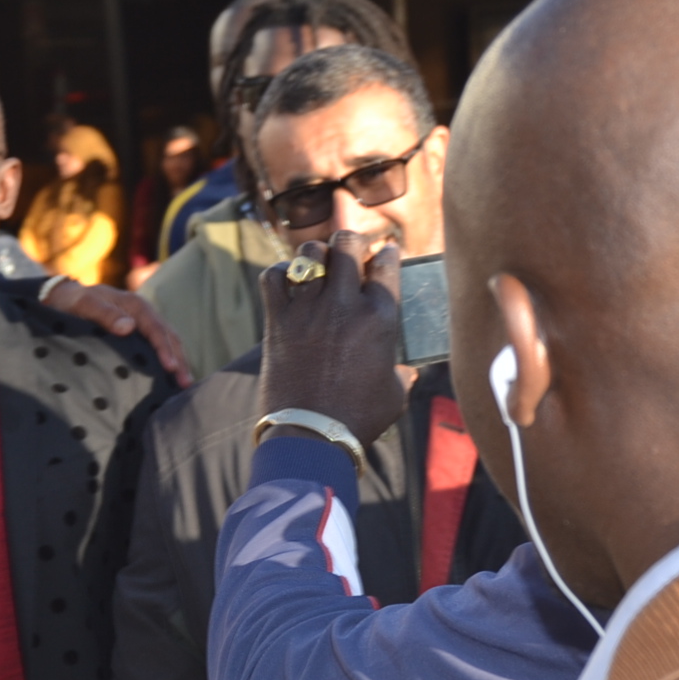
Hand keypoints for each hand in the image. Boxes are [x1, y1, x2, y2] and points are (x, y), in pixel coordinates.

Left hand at [39, 276, 194, 385]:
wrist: (64, 298)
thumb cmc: (73, 302)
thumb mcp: (85, 304)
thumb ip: (104, 314)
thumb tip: (128, 327)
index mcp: (135, 305)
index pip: (156, 329)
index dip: (164, 349)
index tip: (170, 368)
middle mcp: (143, 313)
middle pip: (169, 336)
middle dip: (179, 359)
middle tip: (186, 383)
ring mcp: (143, 323)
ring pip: (168, 342)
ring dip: (178, 361)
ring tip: (185, 384)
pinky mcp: (139, 334)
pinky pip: (158, 346)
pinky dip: (168, 360)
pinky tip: (170, 378)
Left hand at [257, 230, 406, 446]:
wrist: (312, 437)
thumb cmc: (359, 420)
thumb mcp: (395, 395)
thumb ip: (401, 373)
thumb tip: (406, 370)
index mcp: (381, 317)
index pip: (386, 261)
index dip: (385, 254)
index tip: (381, 259)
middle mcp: (345, 305)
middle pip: (348, 242)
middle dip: (351, 243)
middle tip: (349, 258)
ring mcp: (309, 310)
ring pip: (310, 253)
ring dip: (315, 256)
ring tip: (317, 269)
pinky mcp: (278, 321)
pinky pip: (273, 277)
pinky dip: (279, 274)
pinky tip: (287, 284)